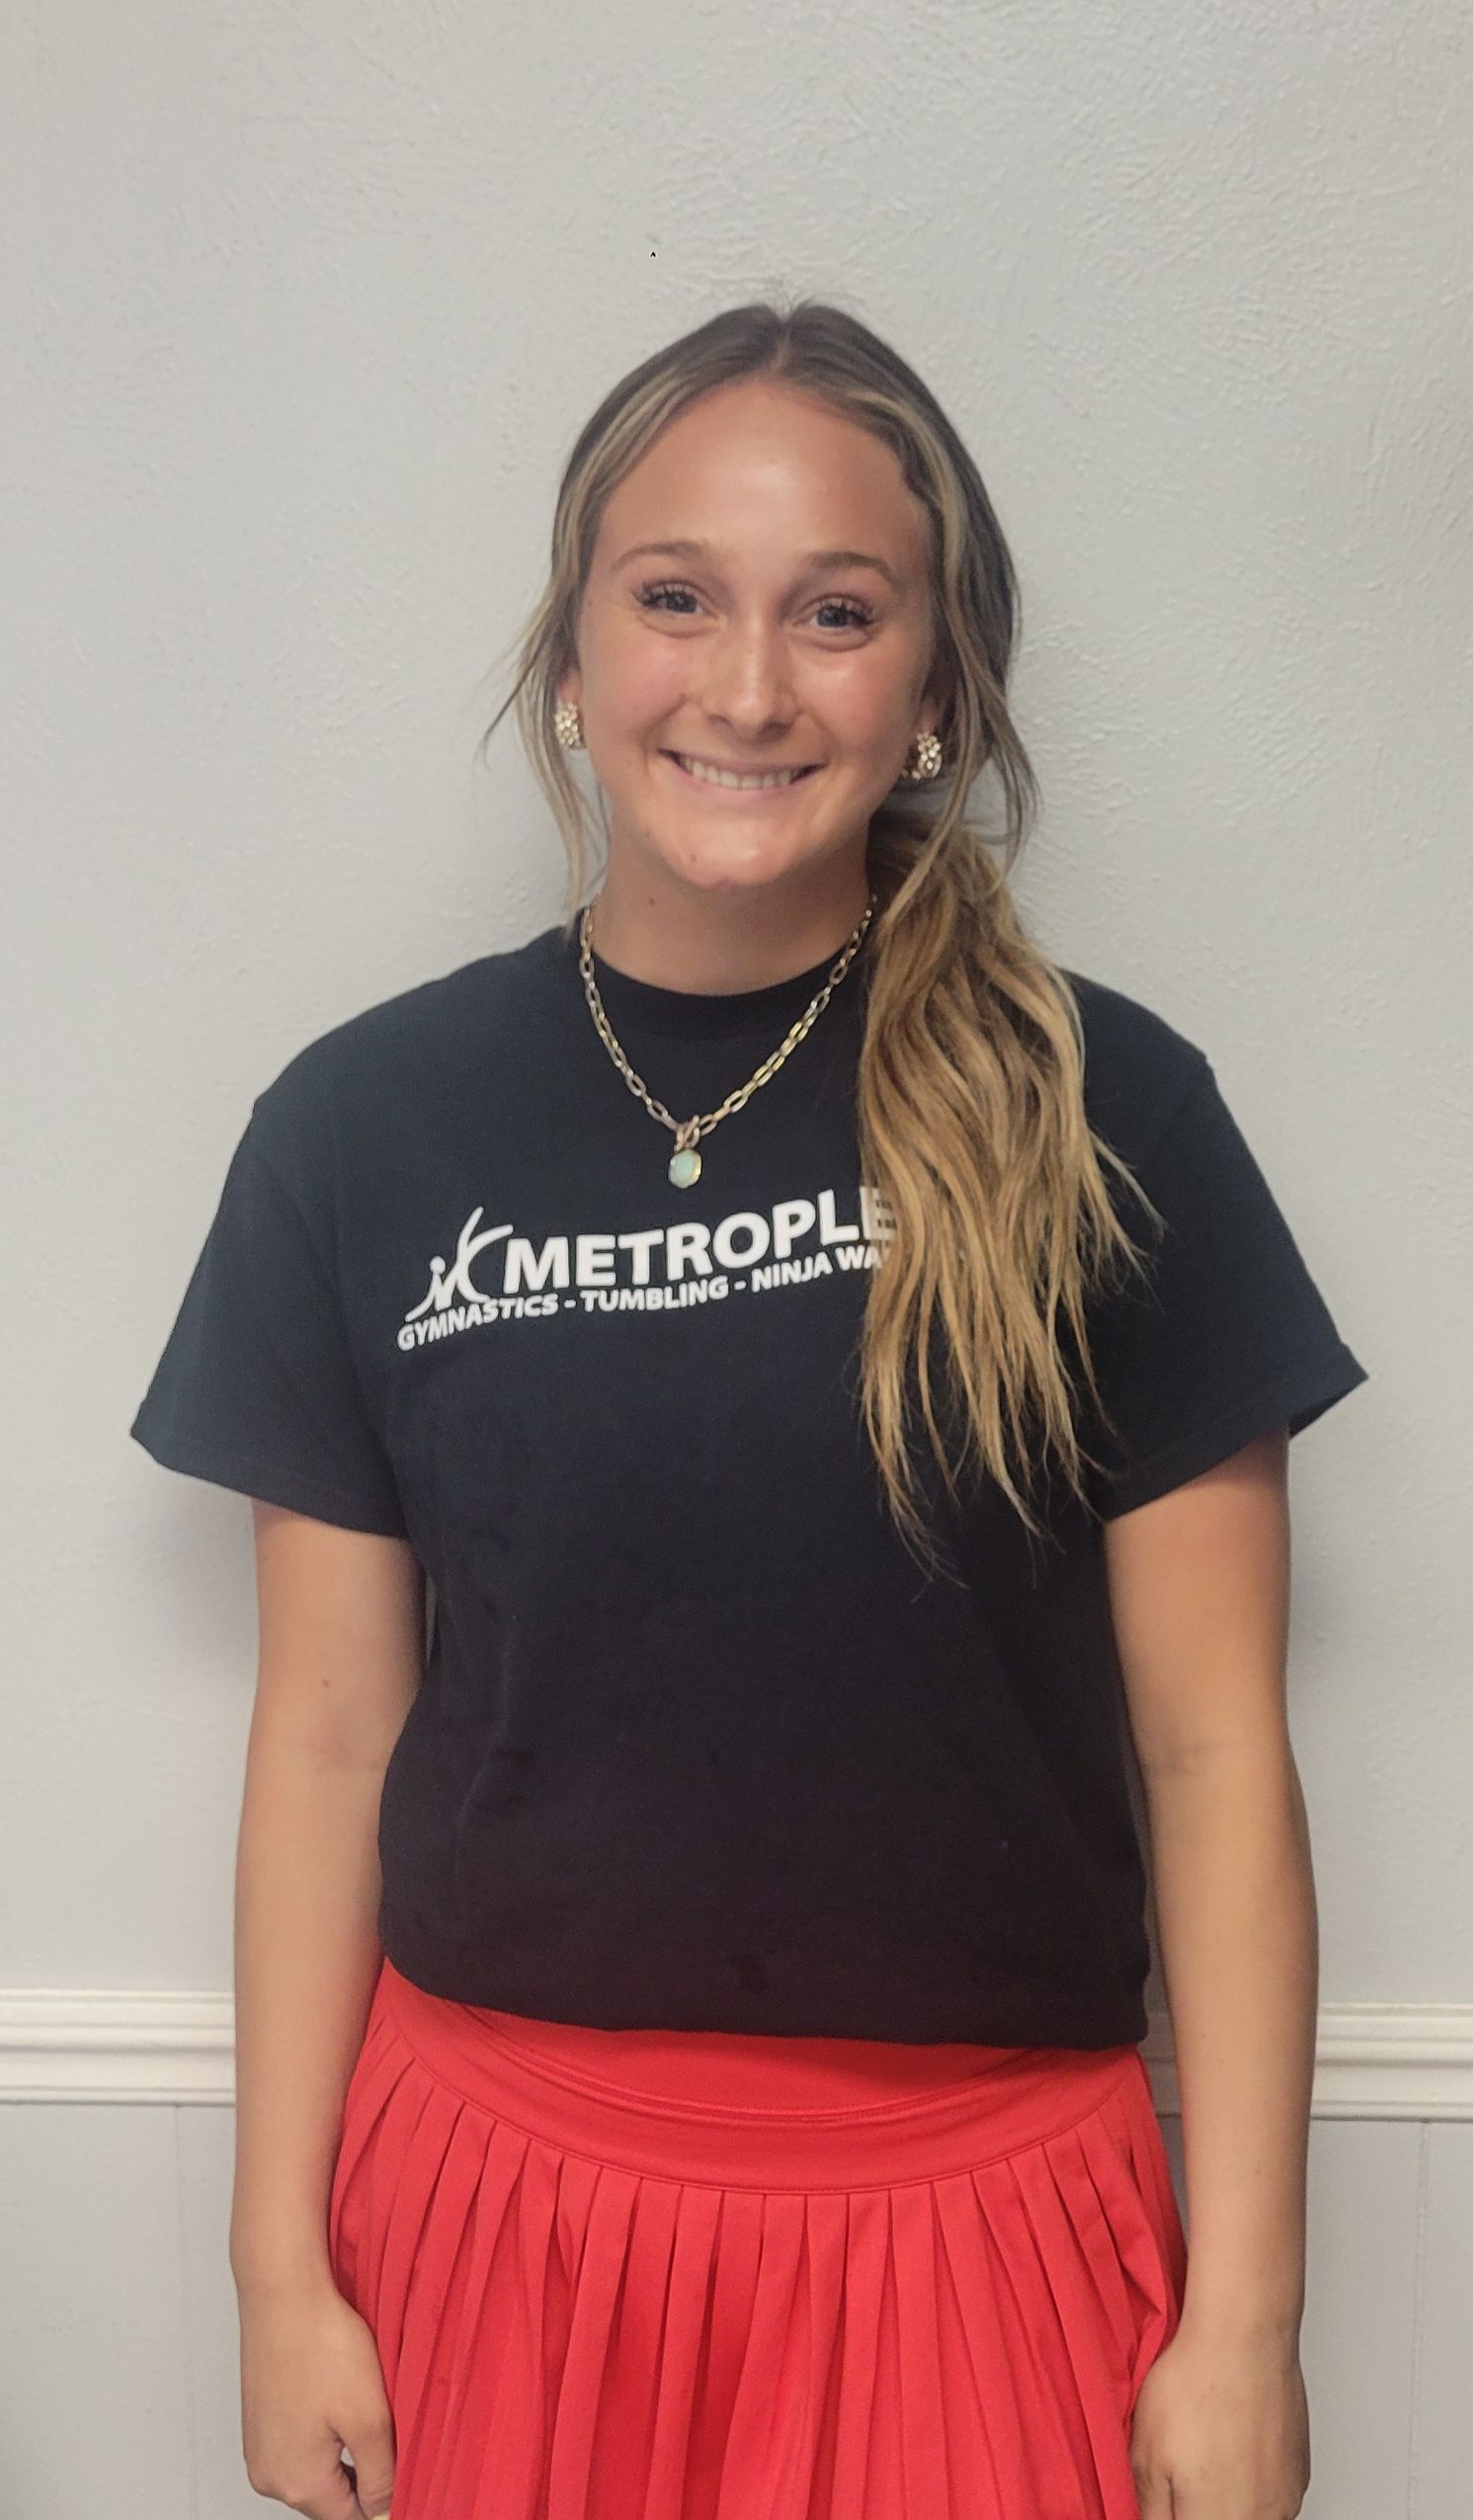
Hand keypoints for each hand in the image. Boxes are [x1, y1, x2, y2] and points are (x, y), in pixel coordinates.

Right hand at [237, 2271, 396, 2517]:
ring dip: (344, 2449)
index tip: (400, 2464)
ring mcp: (260, 2449)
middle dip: (363, 2471)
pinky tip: (337, 2395)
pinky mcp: (259, 2423)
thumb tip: (385, 2512)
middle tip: (386, 2427)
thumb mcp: (369, 2419)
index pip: (352, 2517)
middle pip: (331, 2498)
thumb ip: (380, 2477)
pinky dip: (323, 2431)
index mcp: (297, 2484)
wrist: (283, 2293)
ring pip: (316, 2470)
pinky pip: (298, 2445)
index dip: (385, 2497)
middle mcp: (270, 2476)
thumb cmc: (321, 2346)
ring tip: (361, 2405)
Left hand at [1128, 2322, 1310, 2517]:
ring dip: (1225, 2501)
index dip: (1171, 2512)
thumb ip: (1149, 2510)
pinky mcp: (1299, 2475)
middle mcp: (1259, 2519)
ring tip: (1205, 2457)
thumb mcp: (1145, 2455)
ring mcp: (1285, 2500)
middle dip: (1196, 2506)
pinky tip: (1230, 2450)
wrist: (1243, 2337)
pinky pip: (1272, 2501)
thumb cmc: (1195, 2386)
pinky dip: (1250, 2486)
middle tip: (1181, 2472)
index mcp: (1215, 2519)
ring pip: (1248, 2516)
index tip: (1165, 2494)